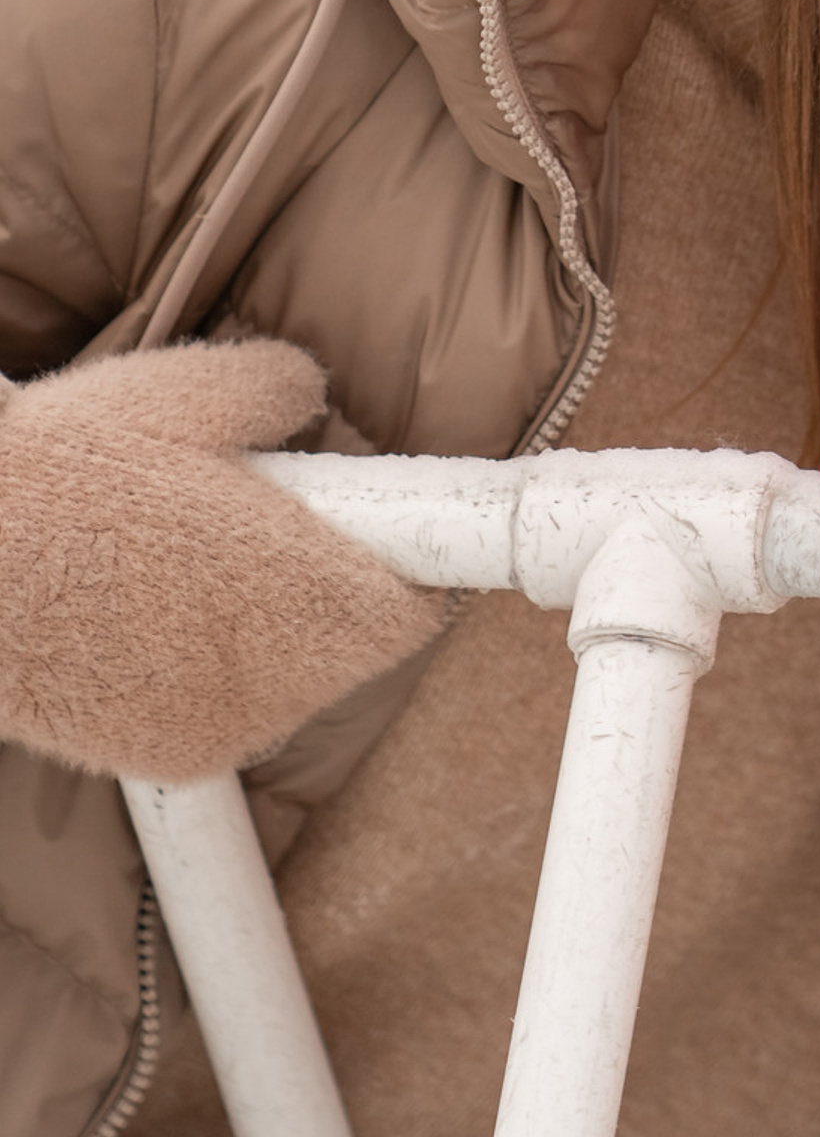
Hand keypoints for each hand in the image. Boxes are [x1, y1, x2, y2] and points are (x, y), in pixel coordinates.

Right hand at [0, 340, 444, 780]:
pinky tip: (152, 617)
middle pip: (354, 646)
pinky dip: (209, 670)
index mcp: (314, 595)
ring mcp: (220, 730)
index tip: (387, 537)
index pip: (415, 611)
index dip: (411, 568)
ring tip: (195, 568)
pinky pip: (224, 709)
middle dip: (332, 591)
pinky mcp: (163, 759)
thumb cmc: (75, 470)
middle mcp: (281, 681)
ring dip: (270, 632)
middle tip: (272, 534)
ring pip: (290, 679)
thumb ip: (284, 389)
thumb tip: (310, 401)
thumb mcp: (200, 388)